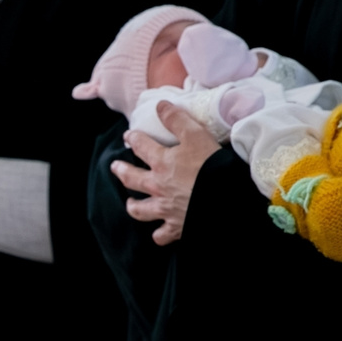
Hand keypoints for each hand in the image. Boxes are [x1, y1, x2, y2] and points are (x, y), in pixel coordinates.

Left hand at [112, 101, 220, 245]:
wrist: (225, 199)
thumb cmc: (212, 166)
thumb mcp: (196, 135)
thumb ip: (176, 119)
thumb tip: (160, 105)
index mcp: (161, 162)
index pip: (141, 146)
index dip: (134, 139)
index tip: (128, 136)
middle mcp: (158, 186)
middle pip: (132, 179)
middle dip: (122, 170)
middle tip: (116, 166)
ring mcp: (165, 209)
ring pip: (140, 210)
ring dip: (134, 206)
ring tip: (130, 203)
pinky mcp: (177, 227)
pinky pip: (162, 235)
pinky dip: (159, 234)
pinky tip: (158, 233)